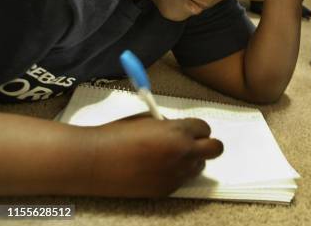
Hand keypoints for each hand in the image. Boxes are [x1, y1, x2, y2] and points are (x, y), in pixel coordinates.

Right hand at [87, 115, 222, 197]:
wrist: (95, 161)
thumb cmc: (117, 135)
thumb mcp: (147, 120)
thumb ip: (169, 125)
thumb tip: (178, 129)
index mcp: (178, 132)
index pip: (205, 128)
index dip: (196, 128)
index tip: (188, 130)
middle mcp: (183, 153)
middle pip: (215, 149)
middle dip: (207, 144)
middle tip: (193, 143)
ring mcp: (176, 174)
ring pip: (199, 166)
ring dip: (191, 160)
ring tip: (169, 157)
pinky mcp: (167, 190)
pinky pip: (182, 180)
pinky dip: (175, 174)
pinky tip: (156, 169)